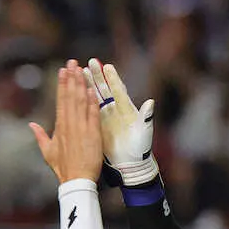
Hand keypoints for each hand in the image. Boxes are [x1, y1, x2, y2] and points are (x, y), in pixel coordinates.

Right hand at [30, 60, 102, 183]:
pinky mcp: (93, 134)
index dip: (62, 84)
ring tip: (81, 70)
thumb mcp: (47, 151)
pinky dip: (92, 101)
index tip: (63, 70)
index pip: (61, 100)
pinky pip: (92, 114)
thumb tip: (31, 125)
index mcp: (59, 126)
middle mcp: (70, 124)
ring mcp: (81, 128)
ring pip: (81, 101)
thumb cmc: (62, 168)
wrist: (76, 180)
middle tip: (73, 62)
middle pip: (70, 96)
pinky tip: (91, 89)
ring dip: (81, 84)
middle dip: (71, 78)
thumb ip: (40, 136)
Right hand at [84, 58, 157, 185]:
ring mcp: (107, 117)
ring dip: (89, 85)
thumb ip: (147, 116)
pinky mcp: (99, 126)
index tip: (107, 67)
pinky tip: (78, 93)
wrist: (132, 165)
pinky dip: (85, 101)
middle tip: (90, 62)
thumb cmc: (141, 149)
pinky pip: (91, 111)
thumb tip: (151, 102)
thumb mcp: (145, 132)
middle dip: (98, 76)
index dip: (113, 79)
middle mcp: (116, 110)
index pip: (118, 90)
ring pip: (96, 97)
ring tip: (81, 72)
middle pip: (106, 89)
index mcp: (127, 109)